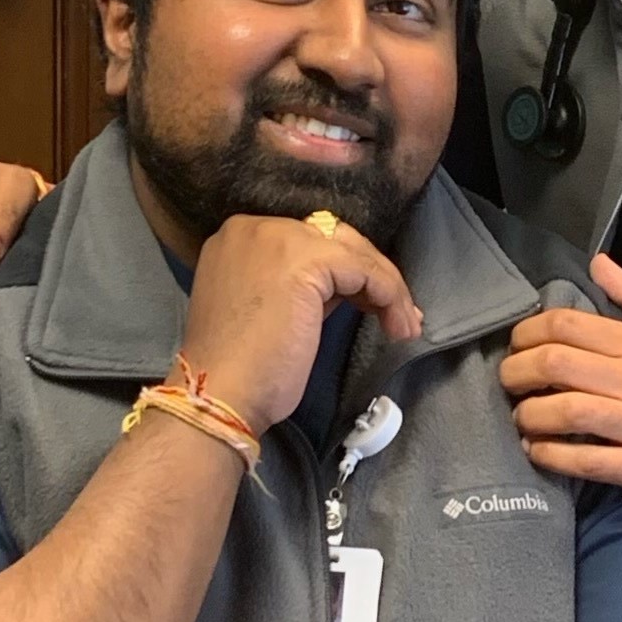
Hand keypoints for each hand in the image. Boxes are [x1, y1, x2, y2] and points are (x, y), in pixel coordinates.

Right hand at [181, 214, 422, 437]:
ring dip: (388, 287)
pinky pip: (365, 271)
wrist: (218, 393)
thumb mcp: (266, 309)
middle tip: (395, 314)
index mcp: (240, 237)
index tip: (368, 304)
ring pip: (355, 252)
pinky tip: (396, 324)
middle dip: (370, 275)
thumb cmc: (239, 369)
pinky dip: (389, 295)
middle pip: (335, 238)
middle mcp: (256, 228)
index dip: (345, 271)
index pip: (310, 239)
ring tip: (403, 325)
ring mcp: (280, 239)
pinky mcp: (308, 261)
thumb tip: (344, 288)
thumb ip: (298, 286)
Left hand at [500, 253, 621, 514]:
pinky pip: (588, 462)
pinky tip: (539, 453)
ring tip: (521, 419)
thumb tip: (600, 263)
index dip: (528, 332)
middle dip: (516, 372)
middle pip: (557, 364)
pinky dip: (553, 457)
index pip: (569, 325)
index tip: (518, 345)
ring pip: (565, 412)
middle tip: (508, 382)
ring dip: (529, 415)